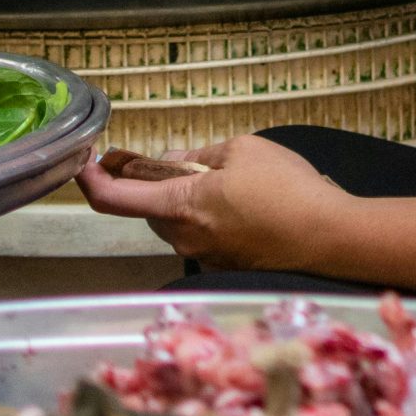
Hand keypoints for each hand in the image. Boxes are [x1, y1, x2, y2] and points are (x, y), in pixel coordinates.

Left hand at [77, 135, 351, 271]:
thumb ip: (200, 155)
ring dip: (189, 203)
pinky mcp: (227, 266)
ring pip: (178, 222)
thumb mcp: (244, 149)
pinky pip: (204, 236)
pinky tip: (250, 208)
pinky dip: (213, 219)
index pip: (112, 199)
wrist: (331, 237)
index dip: (89, 179)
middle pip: (149, 209)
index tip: (85, 162)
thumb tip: (174, 163)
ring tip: (235, 185)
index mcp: (178, 206)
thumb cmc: (287, 188)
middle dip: (160, 186)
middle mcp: (181, 237)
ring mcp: (204, 256)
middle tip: (194, 165)